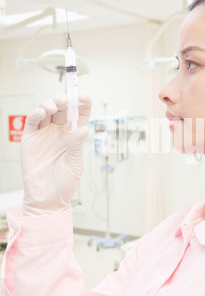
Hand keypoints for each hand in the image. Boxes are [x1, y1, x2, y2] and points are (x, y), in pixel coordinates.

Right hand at [21, 92, 90, 215]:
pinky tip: (42, 112)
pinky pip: (32, 121)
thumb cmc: (64, 184)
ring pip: (47, 111)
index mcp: (74, 136)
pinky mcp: (30, 138)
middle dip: (64, 101)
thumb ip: (76, 145)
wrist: (46, 199)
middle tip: (65, 100)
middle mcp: (59, 132)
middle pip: (63, 109)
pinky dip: (36, 113)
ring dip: (50, 104)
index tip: (84, 95)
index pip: (80, 115)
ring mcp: (45, 134)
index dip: (82, 103)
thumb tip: (82, 129)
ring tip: (53, 106)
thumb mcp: (75, 164)